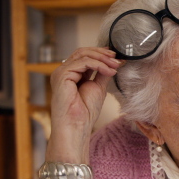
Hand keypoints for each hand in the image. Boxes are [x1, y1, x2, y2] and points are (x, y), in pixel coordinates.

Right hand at [46, 47, 122, 163]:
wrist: (77, 126)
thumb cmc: (85, 112)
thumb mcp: (98, 87)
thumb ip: (102, 73)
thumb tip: (114, 62)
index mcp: (71, 74)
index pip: (85, 56)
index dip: (101, 54)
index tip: (117, 57)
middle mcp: (64, 71)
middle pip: (83, 52)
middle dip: (102, 53)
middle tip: (117, 58)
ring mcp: (61, 72)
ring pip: (83, 55)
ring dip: (102, 58)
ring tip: (115, 65)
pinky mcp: (62, 75)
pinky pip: (83, 62)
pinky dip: (98, 64)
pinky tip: (109, 71)